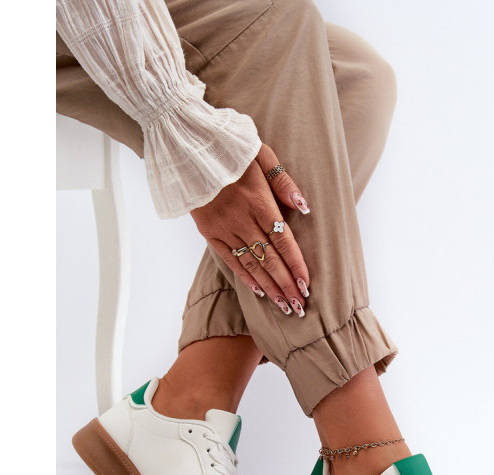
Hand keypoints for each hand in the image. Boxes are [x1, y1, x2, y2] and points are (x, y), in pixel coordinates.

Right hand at [190, 143, 311, 316]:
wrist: (186, 147)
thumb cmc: (229, 148)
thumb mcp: (261, 154)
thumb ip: (283, 181)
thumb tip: (303, 205)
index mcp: (258, 201)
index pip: (283, 241)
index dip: (296, 265)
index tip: (307, 285)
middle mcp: (242, 219)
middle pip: (269, 259)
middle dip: (286, 285)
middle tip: (300, 307)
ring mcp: (224, 228)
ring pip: (251, 264)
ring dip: (270, 287)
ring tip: (284, 306)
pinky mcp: (208, 232)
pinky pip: (230, 260)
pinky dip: (246, 277)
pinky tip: (260, 291)